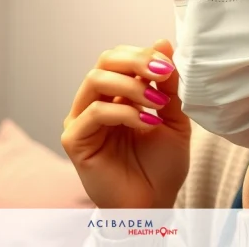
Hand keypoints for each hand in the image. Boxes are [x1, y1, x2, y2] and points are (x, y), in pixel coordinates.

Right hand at [62, 40, 190, 208]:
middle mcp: (95, 102)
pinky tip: (146, 122)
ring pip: (96, 80)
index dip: (144, 54)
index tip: (170, 64)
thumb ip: (168, 84)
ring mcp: (82, 119)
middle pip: (105, 60)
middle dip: (136, 60)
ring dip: (131, 85)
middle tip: (162, 72)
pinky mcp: (75, 140)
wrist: (154, 205)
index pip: (120, 57)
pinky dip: (123, 112)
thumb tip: (163, 42)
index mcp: (116, 94)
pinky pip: (94, 112)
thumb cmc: (161, 165)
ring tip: (157, 103)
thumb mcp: (173, 117)